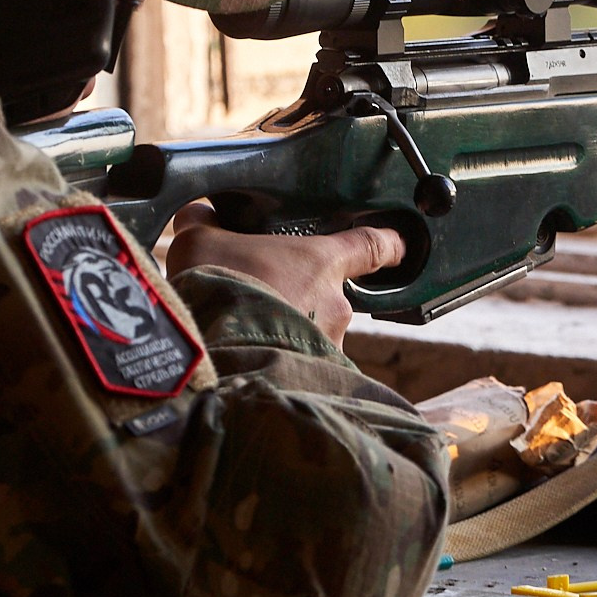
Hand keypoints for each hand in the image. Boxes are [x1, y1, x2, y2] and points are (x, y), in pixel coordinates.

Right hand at [167, 203, 404, 346]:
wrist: (212, 351)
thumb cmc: (217, 286)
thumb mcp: (200, 240)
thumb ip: (206, 223)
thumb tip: (201, 214)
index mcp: (321, 262)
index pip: (371, 245)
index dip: (387, 243)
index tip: (396, 245)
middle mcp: (335, 305)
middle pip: (327, 296)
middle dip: (297, 299)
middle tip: (258, 299)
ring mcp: (328, 347)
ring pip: (312, 335)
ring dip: (287, 333)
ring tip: (244, 336)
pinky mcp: (313, 381)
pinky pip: (300, 367)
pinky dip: (278, 362)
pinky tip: (246, 361)